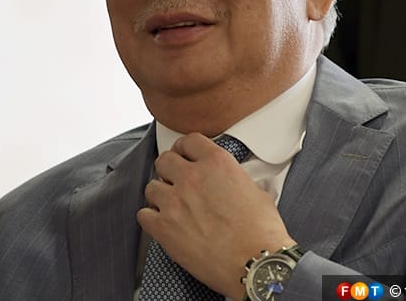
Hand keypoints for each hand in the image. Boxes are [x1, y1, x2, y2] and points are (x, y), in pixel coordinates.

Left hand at [137, 132, 294, 299]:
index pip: (189, 141)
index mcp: (217, 163)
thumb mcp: (258, 192)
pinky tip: (163, 223)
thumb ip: (238, 181)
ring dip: (160, 194)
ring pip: (151, 187)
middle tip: (175, 180)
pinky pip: (143, 215)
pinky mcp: (164, 228)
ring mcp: (175, 202)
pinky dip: (151, 218)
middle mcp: (192, 177)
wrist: (256, 264)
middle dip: (169, 169)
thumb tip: (237, 185)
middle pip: (164, 160)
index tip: (184, 155)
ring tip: (171, 205)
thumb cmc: (262, 233)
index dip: (185, 148)